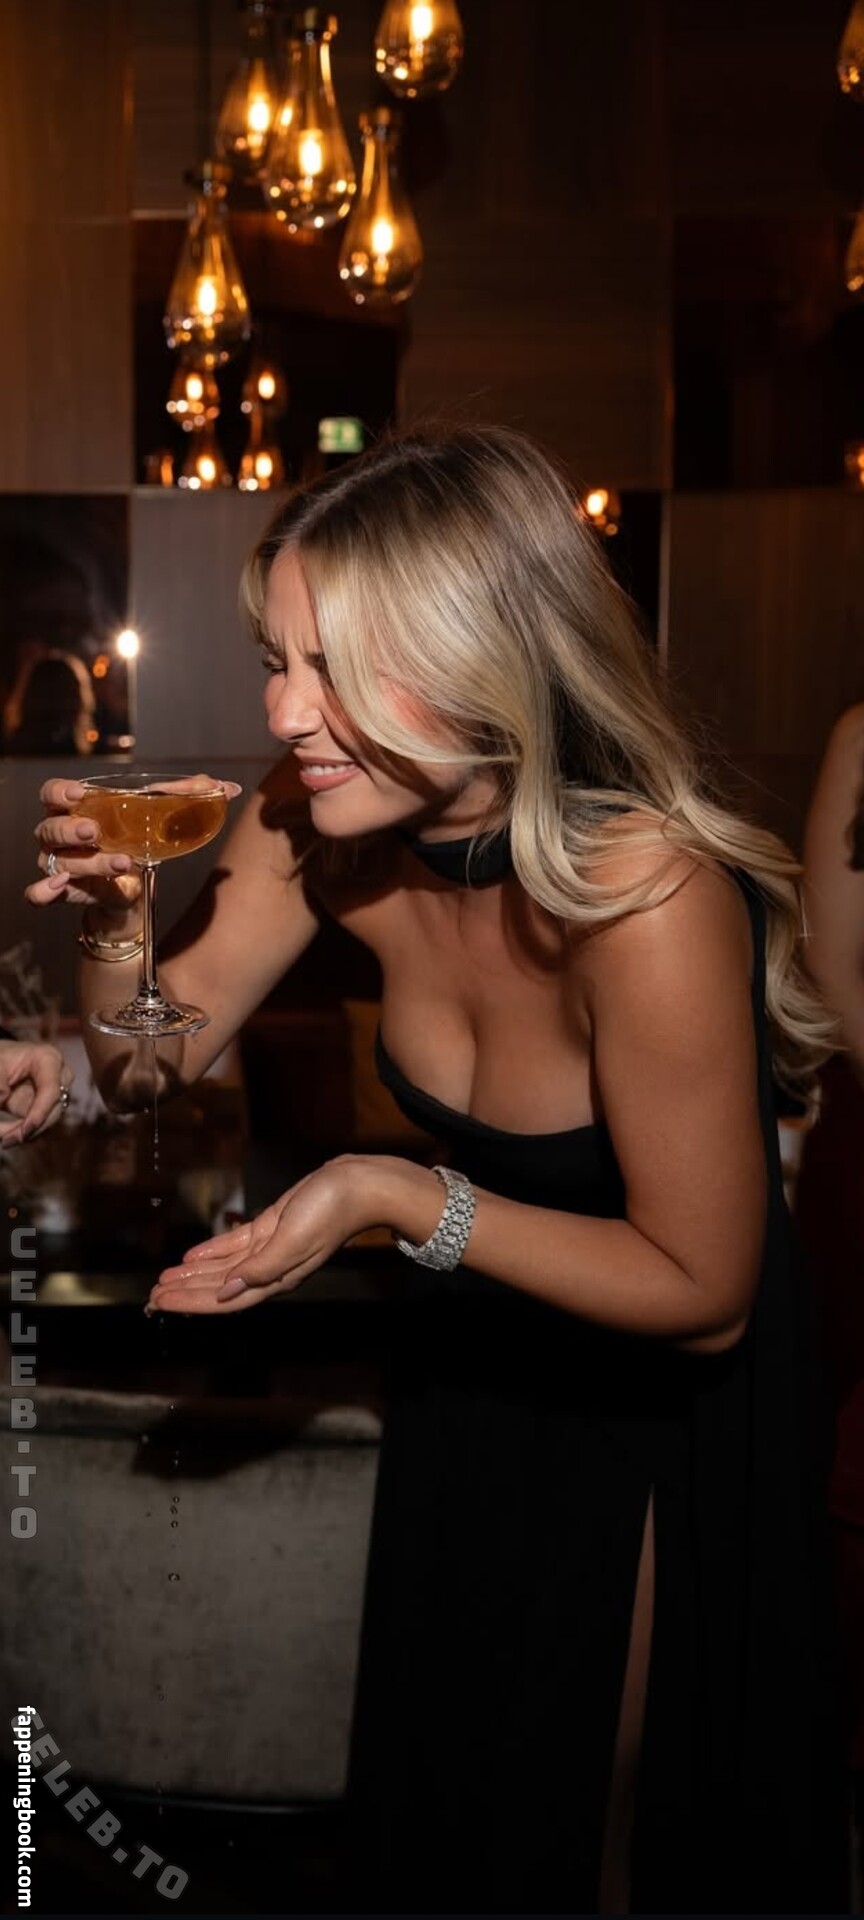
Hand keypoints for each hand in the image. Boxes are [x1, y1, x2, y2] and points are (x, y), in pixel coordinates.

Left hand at [0, 1040, 72, 1145]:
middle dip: (30, 1129)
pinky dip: (20, 1132)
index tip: (23, 1133)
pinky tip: (5, 1133)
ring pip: (47, 1122)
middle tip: (6, 1140)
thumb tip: (3, 1097)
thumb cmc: (0, 1058)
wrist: (1, 1061)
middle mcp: (58, 1076)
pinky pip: (38, 1125)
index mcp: (48, 1059)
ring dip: (23, 1133)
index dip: (39, 1114)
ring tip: (3, 1138)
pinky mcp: (46, 1105)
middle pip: (54, 1110)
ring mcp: (54, 1092)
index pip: (51, 1090)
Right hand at [26, 774, 242, 913]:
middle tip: (95, 831)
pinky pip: (38, 893)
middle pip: (50, 827)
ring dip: (87, 863)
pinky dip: (44, 890)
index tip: (80, 793)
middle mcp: (61, 837)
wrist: (135, 893)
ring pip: (56, 861)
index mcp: (78, 810)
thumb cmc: (140, 846)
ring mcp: (58, 865)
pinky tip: (59, 887)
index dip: (60, 792)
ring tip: (121, 863)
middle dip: (71, 828)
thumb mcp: (162, 821)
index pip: (53, 793)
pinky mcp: (65, 893)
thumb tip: (228, 787)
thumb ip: (190, 798)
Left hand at [148, 1155, 379, 1314]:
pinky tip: (192, 1256)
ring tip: (165, 1279)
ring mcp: (270, 1248)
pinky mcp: (271, 1227)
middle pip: (219, 1287)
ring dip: (194, 1274)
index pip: (226, 1299)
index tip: (161, 1304)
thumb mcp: (293, 1240)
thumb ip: (261, 1269)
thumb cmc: (331, 1211)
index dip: (192, 1303)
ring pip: (223, 1268)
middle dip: (186, 1292)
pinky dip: (212, 1252)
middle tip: (153, 1296)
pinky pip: (235, 1245)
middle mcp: (269, 1268)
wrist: (358, 1184)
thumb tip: (228, 1292)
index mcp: (276, 1277)